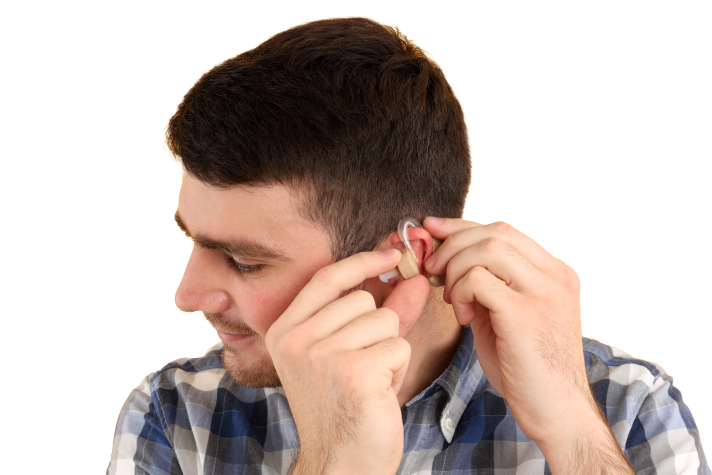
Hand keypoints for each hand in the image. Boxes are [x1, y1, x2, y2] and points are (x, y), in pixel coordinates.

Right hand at [265, 249, 430, 474]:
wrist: (341, 465)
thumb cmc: (345, 408)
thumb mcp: (352, 352)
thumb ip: (381, 310)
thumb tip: (412, 276)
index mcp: (285, 330)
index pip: (327, 278)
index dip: (362, 262)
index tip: (390, 255)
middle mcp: (296, 339)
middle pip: (364, 299)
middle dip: (378, 328)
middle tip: (363, 366)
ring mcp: (321, 355)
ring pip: (385, 320)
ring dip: (389, 349)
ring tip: (369, 380)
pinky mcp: (353, 371)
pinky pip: (398, 344)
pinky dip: (398, 367)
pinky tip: (378, 392)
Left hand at [422, 218, 590, 447]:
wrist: (556, 412)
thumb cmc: (527, 368)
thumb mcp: (509, 315)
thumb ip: (490, 285)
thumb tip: (450, 259)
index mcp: (555, 273)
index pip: (504, 230)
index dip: (462, 226)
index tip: (432, 229)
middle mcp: (555, 275)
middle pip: (495, 232)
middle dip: (453, 245)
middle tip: (432, 269)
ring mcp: (544, 292)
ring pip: (487, 248)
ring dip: (456, 269)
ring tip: (452, 299)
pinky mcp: (526, 313)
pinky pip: (479, 280)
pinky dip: (460, 291)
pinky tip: (463, 316)